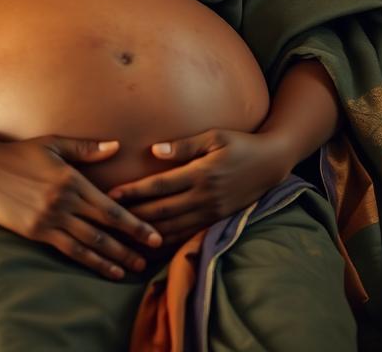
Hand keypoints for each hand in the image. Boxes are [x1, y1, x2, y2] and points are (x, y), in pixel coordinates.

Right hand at [0, 135, 162, 279]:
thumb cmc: (20, 153)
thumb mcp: (54, 144)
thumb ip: (86, 148)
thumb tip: (116, 146)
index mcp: (72, 180)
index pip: (110, 207)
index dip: (134, 223)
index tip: (154, 234)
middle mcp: (64, 202)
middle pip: (104, 228)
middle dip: (131, 244)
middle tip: (153, 255)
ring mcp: (49, 219)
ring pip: (89, 243)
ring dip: (113, 258)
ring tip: (132, 268)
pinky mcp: (36, 232)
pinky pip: (68, 250)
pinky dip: (89, 261)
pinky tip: (104, 269)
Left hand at [106, 129, 291, 245]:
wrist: (271, 163)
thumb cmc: (239, 144)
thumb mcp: (214, 136)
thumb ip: (183, 146)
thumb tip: (154, 151)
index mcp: (202, 173)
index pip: (161, 185)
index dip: (135, 191)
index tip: (113, 194)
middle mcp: (206, 197)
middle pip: (163, 211)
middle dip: (135, 215)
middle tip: (109, 218)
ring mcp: (213, 212)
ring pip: (174, 228)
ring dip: (148, 232)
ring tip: (124, 235)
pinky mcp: (218, 220)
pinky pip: (188, 234)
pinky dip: (169, 240)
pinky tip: (152, 243)